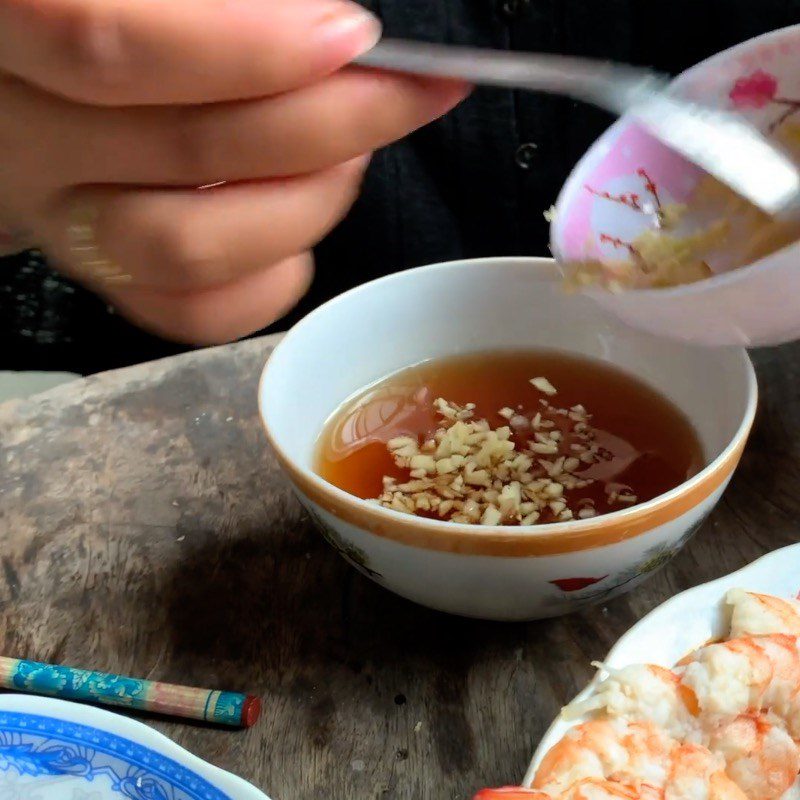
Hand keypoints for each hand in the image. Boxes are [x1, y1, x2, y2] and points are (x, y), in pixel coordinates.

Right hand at [0, 0, 467, 342]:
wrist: (31, 86)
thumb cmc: (122, 18)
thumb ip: (211, 2)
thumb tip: (329, 30)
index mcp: (11, 29)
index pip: (108, 38)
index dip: (246, 49)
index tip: (353, 39)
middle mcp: (28, 139)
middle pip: (186, 150)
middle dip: (329, 125)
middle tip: (402, 94)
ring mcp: (65, 223)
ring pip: (189, 248)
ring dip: (305, 207)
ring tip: (352, 160)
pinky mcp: (109, 279)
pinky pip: (193, 314)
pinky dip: (272, 282)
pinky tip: (300, 231)